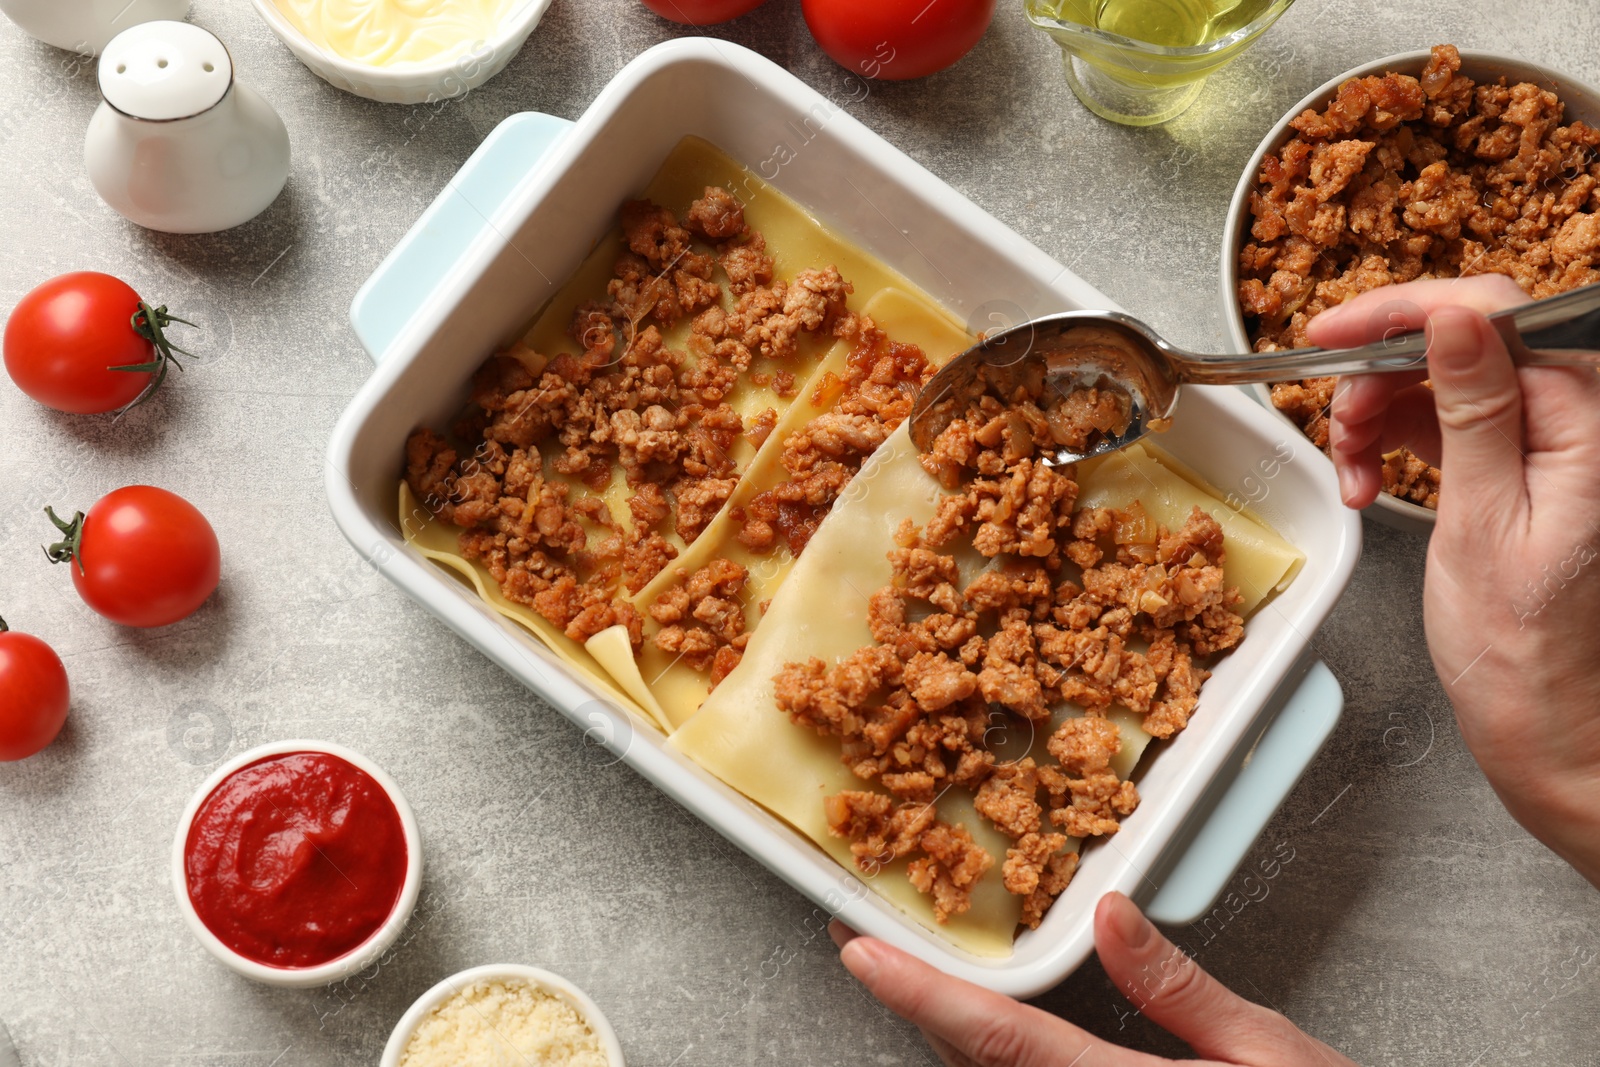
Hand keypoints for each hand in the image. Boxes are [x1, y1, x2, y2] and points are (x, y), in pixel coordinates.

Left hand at [831, 892, 1355, 1065]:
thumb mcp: (1271, 1055)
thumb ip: (1179, 991)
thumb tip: (1110, 914)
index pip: (1000, 1036)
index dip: (921, 992)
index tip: (860, 953)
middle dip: (918, 1009)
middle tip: (867, 948)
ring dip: (948, 1039)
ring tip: (910, 981)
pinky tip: (982, 1036)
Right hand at [1315, 276, 1599, 886]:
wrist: (1557, 734)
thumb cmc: (1528, 656)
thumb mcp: (1484, 523)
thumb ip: (1476, 411)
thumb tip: (1457, 319)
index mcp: (1590, 425)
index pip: (1497, 316)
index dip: (1407, 311)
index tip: (1334, 331)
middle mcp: (1581, 425)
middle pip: (1467, 344)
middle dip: (1385, 375)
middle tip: (1333, 422)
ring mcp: (1554, 448)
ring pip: (1450, 382)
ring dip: (1383, 414)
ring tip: (1352, 472)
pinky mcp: (1526, 472)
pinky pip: (1454, 426)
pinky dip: (1400, 444)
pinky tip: (1370, 480)